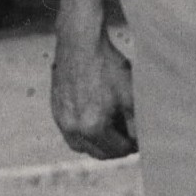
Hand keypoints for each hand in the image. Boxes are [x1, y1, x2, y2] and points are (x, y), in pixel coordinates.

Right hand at [51, 24, 137, 159]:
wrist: (81, 42)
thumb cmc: (109, 66)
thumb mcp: (130, 97)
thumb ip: (136, 125)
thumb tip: (139, 143)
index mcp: (94, 127)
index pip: (118, 151)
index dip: (132, 147)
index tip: (139, 140)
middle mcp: (73, 128)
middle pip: (99, 153)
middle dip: (115, 148)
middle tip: (128, 138)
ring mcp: (61, 120)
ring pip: (82, 146)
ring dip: (97, 144)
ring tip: (111, 130)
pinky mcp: (55, 110)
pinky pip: (69, 132)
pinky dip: (83, 132)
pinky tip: (94, 118)